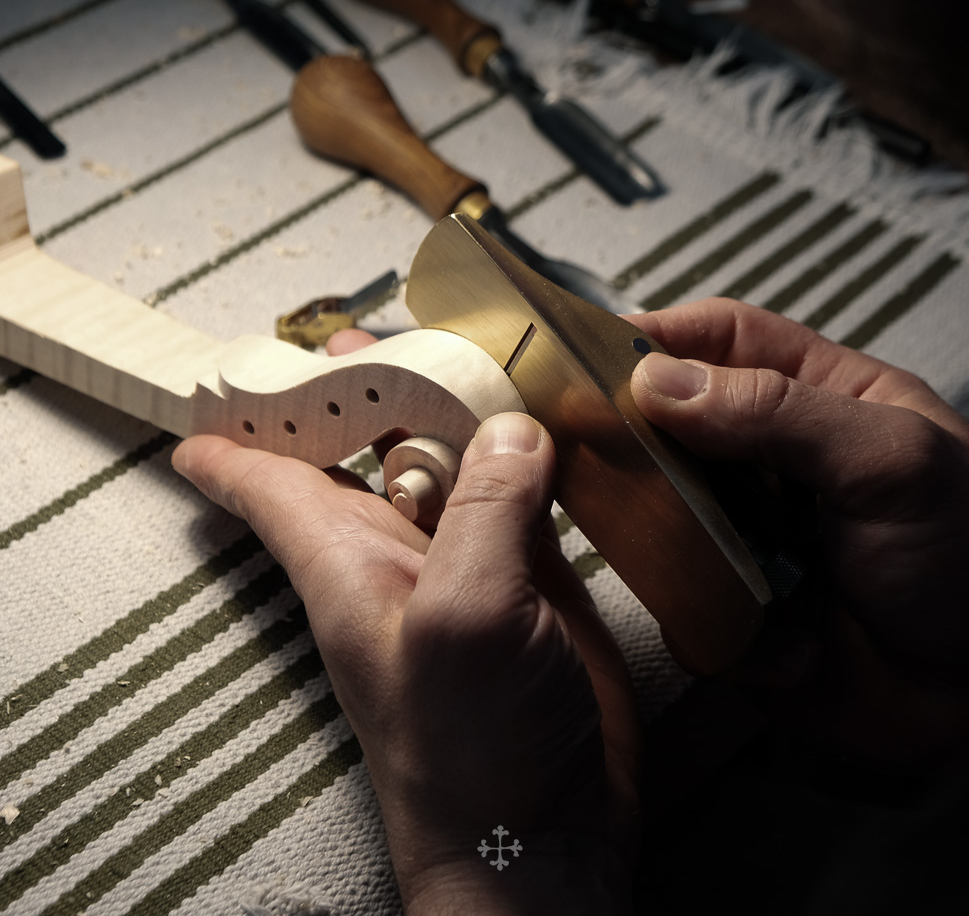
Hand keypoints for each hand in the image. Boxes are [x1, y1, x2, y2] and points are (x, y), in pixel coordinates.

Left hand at [172, 334, 638, 913]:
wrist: (542, 834)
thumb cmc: (470, 754)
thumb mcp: (464, 617)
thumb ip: (485, 511)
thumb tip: (512, 427)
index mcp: (347, 555)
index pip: (269, 476)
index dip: (243, 425)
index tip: (224, 381)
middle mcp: (399, 548)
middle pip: (367, 444)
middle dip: (366, 383)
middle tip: (371, 330)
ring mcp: (467, 557)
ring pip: (451, 456)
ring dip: (457, 404)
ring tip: (466, 344)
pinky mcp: (529, 573)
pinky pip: (522, 488)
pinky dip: (530, 448)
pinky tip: (547, 416)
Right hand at [629, 297, 968, 766]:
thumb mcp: (890, 461)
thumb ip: (777, 412)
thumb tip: (658, 380)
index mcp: (821, 399)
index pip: (724, 340)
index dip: (660, 335)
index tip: (592, 347)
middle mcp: (774, 462)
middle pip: (675, 423)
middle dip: (636, 433)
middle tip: (593, 441)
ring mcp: (750, 534)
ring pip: (663, 511)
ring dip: (662, 530)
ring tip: (676, 545)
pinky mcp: (733, 606)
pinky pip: (681, 597)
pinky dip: (702, 615)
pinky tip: (763, 632)